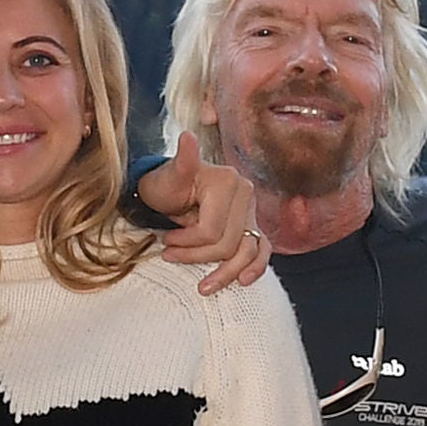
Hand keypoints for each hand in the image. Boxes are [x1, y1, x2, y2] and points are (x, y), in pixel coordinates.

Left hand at [137, 132, 271, 293]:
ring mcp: (251, 211)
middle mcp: (245, 193)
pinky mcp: (252, 225)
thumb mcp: (168, 177)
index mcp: (227, 180)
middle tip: (171, 255)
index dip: (187, 242)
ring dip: (227, 273)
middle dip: (197, 256)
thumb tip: (187, 137)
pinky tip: (244, 281)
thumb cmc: (165, 185)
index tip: (165, 241)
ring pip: (248, 251)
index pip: (211, 229)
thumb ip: (182, 161)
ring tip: (204, 288)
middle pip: (228, 243)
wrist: (170, 190)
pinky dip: (255, 267)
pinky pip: (261, 250)